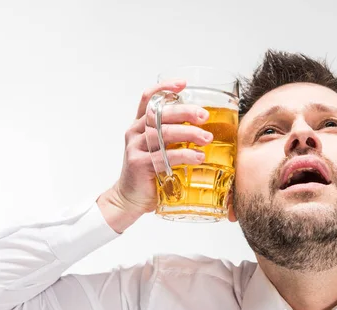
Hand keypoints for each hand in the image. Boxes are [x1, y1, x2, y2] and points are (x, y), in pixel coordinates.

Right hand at [101, 80, 212, 228]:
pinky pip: (164, 156)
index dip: (164, 87)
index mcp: (139, 125)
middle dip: (185, 112)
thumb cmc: (149, 174)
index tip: (183, 83)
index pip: (148, 99)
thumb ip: (172, 139)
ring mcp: (135, 148)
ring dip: (188, 134)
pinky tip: (198, 158)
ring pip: (163, 133)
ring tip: (207, 139)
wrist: (129, 199)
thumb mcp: (158, 151)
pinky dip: (184, 156)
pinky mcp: (138, 164)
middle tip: (204, 116)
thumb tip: (204, 129)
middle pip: (159, 113)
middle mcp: (135, 133)